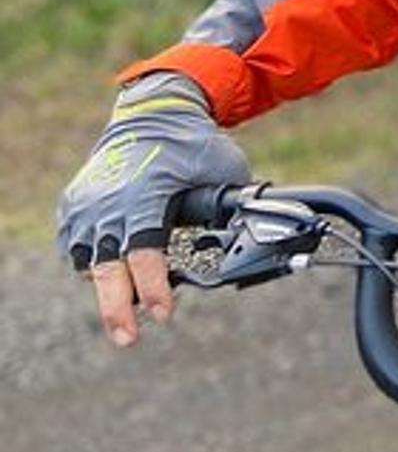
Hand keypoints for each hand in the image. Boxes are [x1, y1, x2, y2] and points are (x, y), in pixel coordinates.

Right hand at [54, 72, 249, 346]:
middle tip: (129, 339)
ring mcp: (86, 205)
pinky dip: (96, 263)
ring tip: (127, 311)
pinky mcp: (75, 207)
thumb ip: (236, 203)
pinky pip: (80, 247)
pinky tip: (117, 273)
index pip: (143, 251)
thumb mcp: (224, 169)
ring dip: (108, 287)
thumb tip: (267, 230)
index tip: (165, 313)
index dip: (153, 287)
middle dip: (115, 309)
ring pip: (90, 263)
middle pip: (105, 269)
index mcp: (143, 194)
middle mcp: (108, 203)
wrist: (152, 113)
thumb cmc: (192, 143)